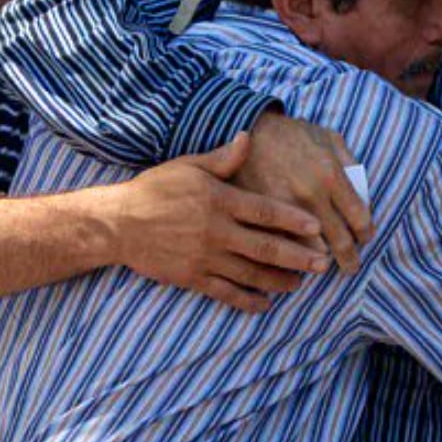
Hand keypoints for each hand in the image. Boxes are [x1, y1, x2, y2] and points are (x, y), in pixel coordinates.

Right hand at [104, 132, 329, 311]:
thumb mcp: (188, 166)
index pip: (265, 211)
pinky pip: (225, 293)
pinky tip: (265, 304)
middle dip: (298, 256)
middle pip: (265, 247)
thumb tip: (248, 137)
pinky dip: (247, 300)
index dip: (293, 220)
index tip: (317, 227)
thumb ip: (223, 159)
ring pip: (250, 274)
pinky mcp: (192, 278)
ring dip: (279, 280)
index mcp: (219, 200)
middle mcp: (216, 231)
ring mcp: (204, 257)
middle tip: (323, 263)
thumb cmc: (155, 189)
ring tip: (300, 283)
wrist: (117, 223)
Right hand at [236, 111, 372, 272]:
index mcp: (331, 174)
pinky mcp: (261, 216)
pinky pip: (283, 248)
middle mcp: (311, 195)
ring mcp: (285, 208)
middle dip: (349, 259)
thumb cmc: (290, 134)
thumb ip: (349, 162)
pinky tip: (295, 262)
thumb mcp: (327, 136)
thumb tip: (364, 192)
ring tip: (323, 266)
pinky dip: (291, 258)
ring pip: (312, 251)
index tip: (364, 239)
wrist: (245, 128)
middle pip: (340, 242)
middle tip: (351, 267)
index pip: (360, 219)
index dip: (366, 235)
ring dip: (320, 262)